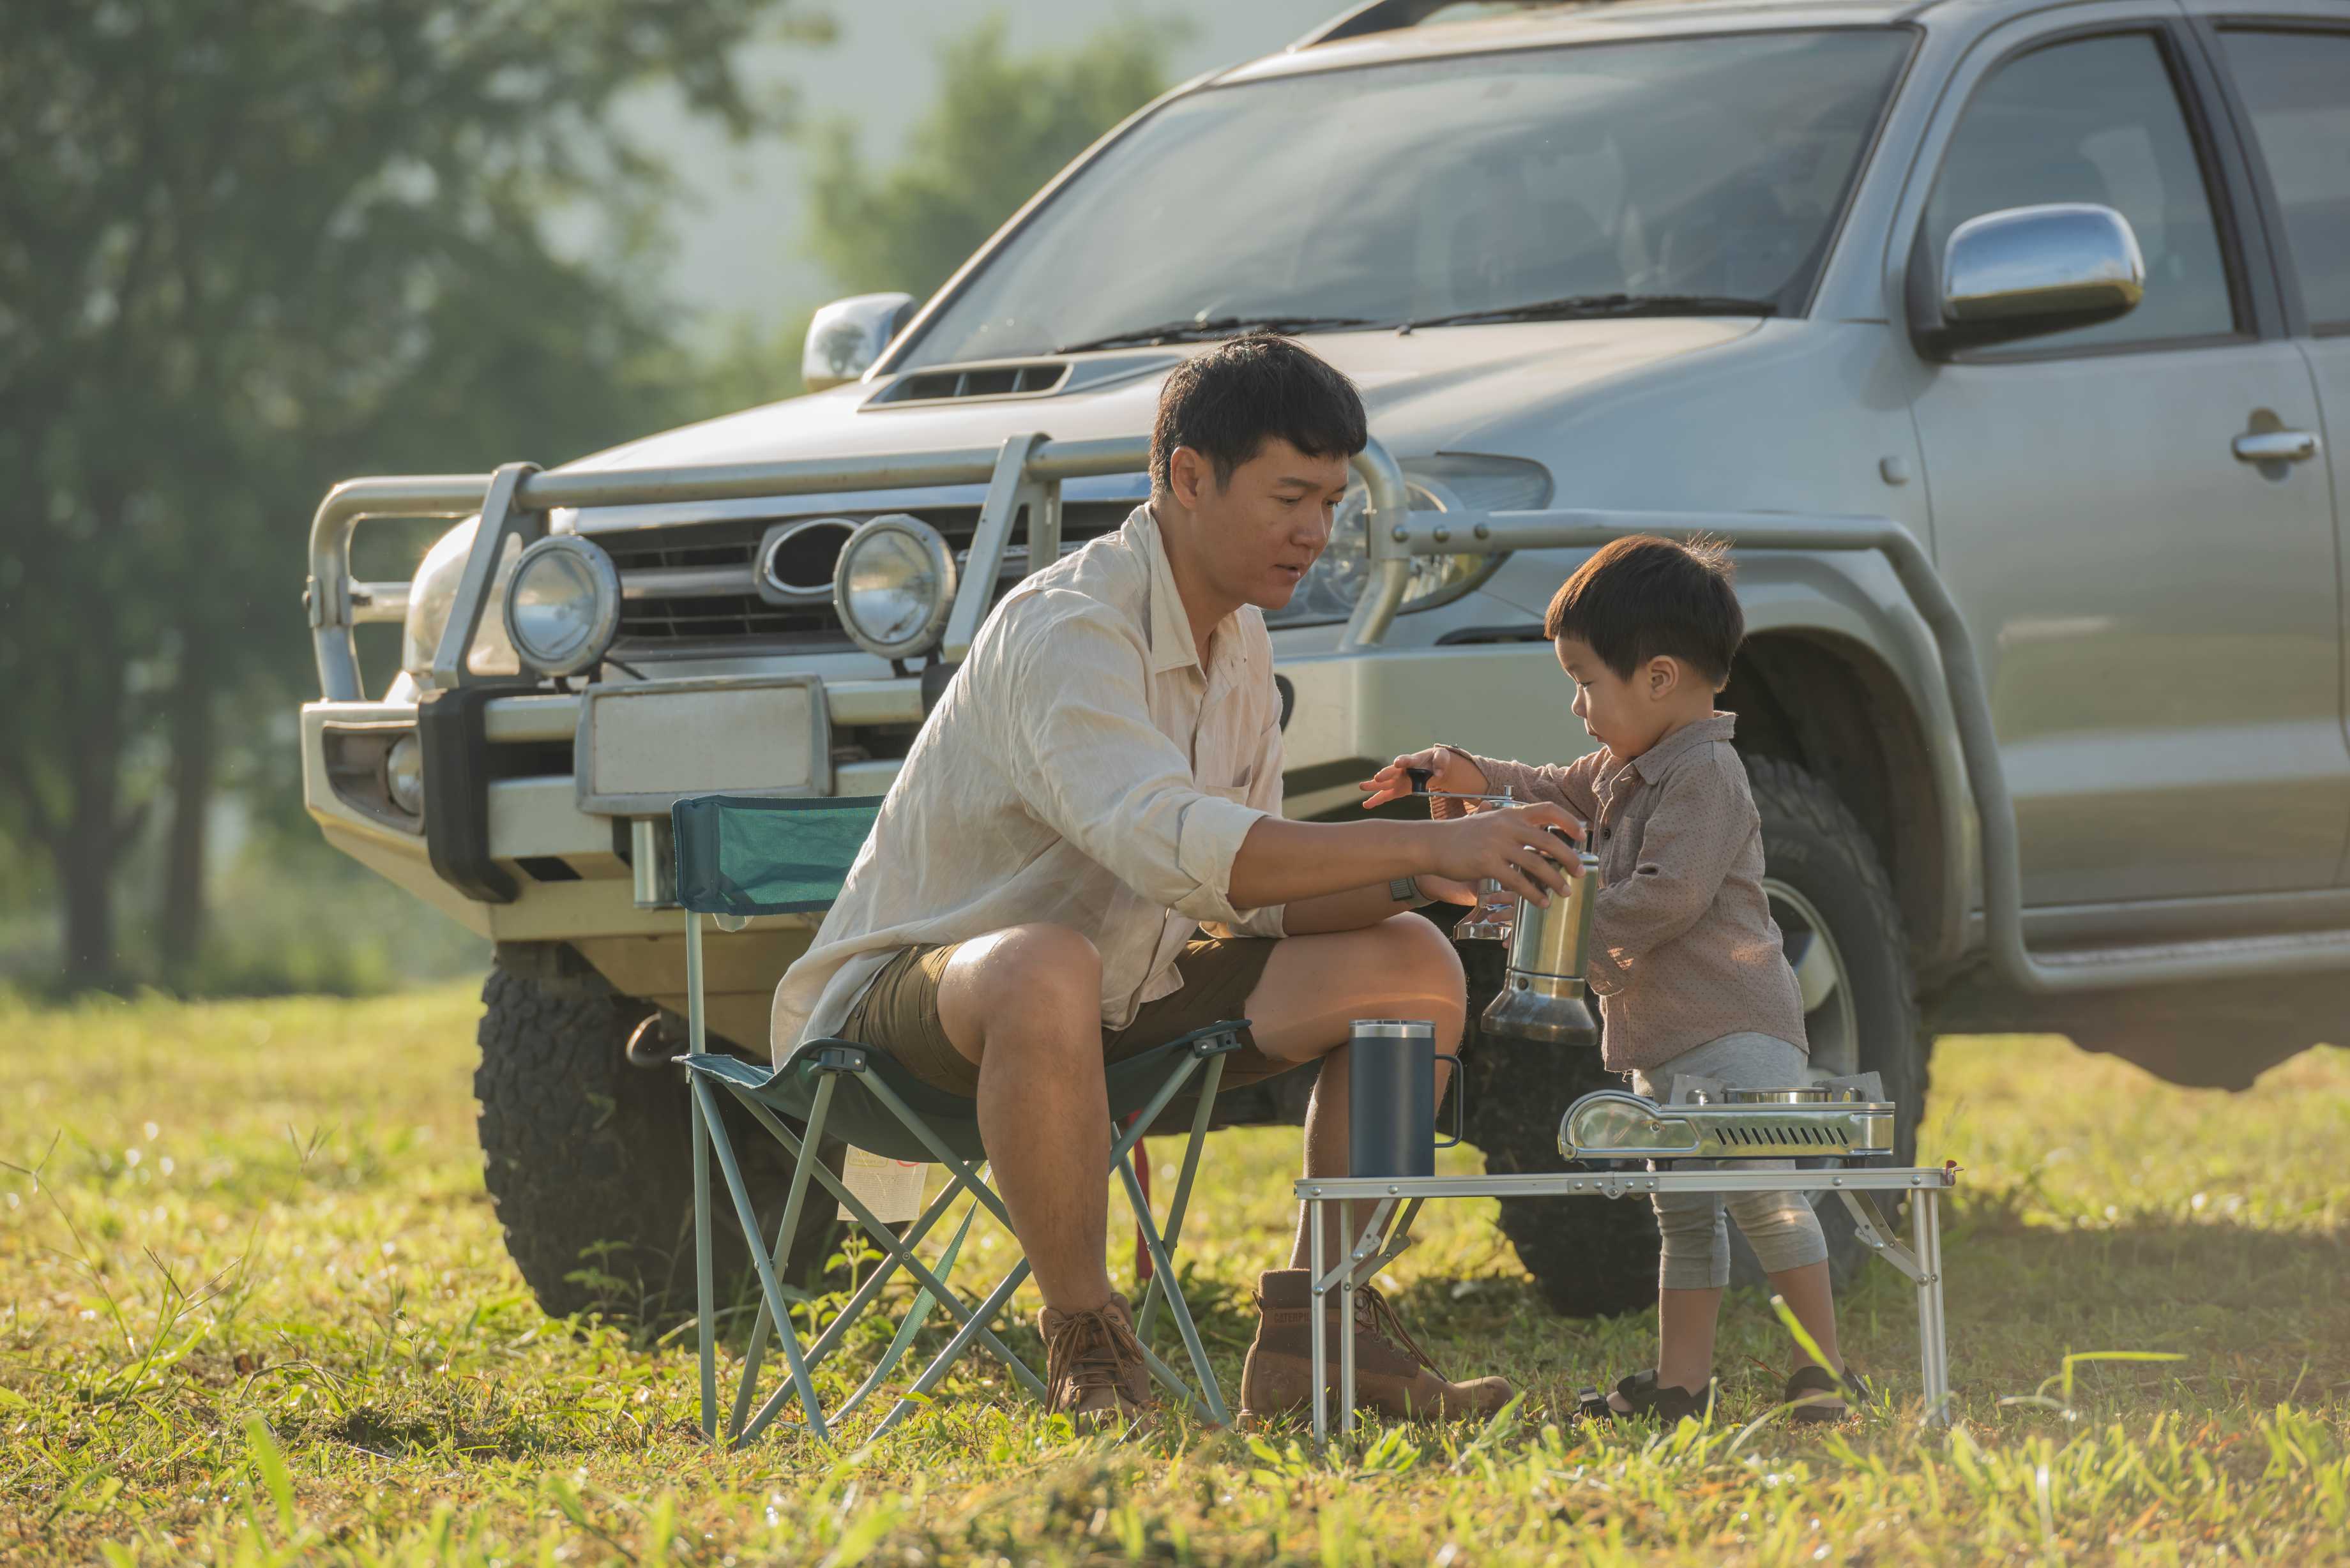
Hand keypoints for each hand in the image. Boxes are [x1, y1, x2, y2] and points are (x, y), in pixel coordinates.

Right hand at [1359, 746, 1487, 809]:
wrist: (1433, 766)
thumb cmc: (1437, 759)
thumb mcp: (1442, 757)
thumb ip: (1440, 763)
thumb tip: (1438, 773)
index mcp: (1412, 760)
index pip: (1406, 759)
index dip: (1402, 761)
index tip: (1397, 762)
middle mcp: (1402, 770)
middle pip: (1391, 772)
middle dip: (1384, 775)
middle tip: (1377, 778)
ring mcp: (1398, 780)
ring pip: (1384, 784)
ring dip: (1374, 786)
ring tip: (1362, 787)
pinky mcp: (1398, 789)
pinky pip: (1386, 795)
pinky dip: (1377, 800)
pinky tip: (1366, 805)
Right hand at [1426, 803, 1583, 905]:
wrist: (1432, 843)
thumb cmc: (1461, 835)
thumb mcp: (1488, 821)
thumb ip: (1512, 825)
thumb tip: (1539, 836)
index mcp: (1511, 814)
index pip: (1548, 810)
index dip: (1568, 822)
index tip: (1581, 836)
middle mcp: (1507, 826)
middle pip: (1549, 841)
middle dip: (1569, 858)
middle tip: (1579, 872)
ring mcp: (1497, 844)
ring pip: (1537, 864)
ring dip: (1555, 880)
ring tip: (1565, 892)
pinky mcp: (1487, 864)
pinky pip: (1518, 882)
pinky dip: (1533, 894)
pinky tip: (1541, 903)